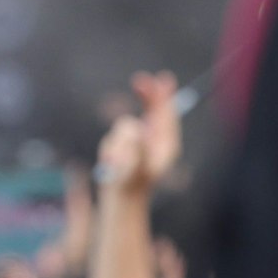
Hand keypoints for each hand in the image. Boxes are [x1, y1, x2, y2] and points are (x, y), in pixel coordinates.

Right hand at [97, 71, 180, 192]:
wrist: (120, 198)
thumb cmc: (132, 184)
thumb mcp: (137, 168)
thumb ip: (138, 148)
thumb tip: (138, 129)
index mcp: (166, 143)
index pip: (167, 113)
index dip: (164, 95)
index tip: (161, 78)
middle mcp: (155, 139)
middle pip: (152, 109)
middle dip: (146, 96)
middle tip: (139, 80)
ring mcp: (139, 140)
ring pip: (125, 125)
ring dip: (119, 142)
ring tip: (117, 161)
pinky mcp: (124, 143)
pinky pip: (114, 135)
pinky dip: (110, 148)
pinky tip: (111, 162)